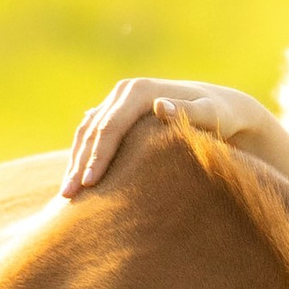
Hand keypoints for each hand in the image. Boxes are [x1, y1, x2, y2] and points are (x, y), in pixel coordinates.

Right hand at [61, 76, 276, 197]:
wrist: (221, 108)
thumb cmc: (220, 115)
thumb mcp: (211, 114)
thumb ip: (189, 112)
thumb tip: (160, 107)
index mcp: (140, 91)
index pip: (110, 126)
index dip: (99, 155)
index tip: (91, 184)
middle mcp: (124, 92)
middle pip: (92, 131)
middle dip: (79, 164)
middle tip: (69, 197)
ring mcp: (118, 103)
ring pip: (86, 133)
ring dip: (75, 163)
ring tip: (67, 197)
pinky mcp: (118, 116)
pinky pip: (92, 136)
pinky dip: (82, 158)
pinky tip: (79, 183)